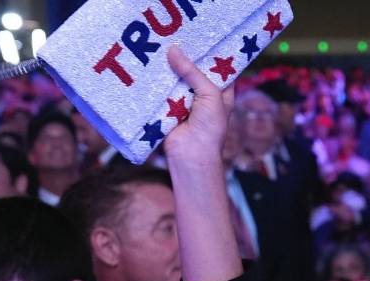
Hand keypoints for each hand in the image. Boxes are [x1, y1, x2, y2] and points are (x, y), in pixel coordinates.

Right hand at [164, 46, 234, 164]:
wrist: (192, 155)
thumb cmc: (211, 127)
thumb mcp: (210, 95)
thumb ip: (193, 72)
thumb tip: (173, 50)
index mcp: (221, 91)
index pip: (217, 66)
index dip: (208, 52)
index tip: (198, 35)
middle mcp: (204, 94)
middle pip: (193, 70)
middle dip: (184, 57)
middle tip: (172, 36)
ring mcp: (185, 100)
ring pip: (176, 78)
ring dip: (168, 67)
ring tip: (158, 45)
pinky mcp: (168, 107)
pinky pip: (161, 90)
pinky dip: (156, 80)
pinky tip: (148, 65)